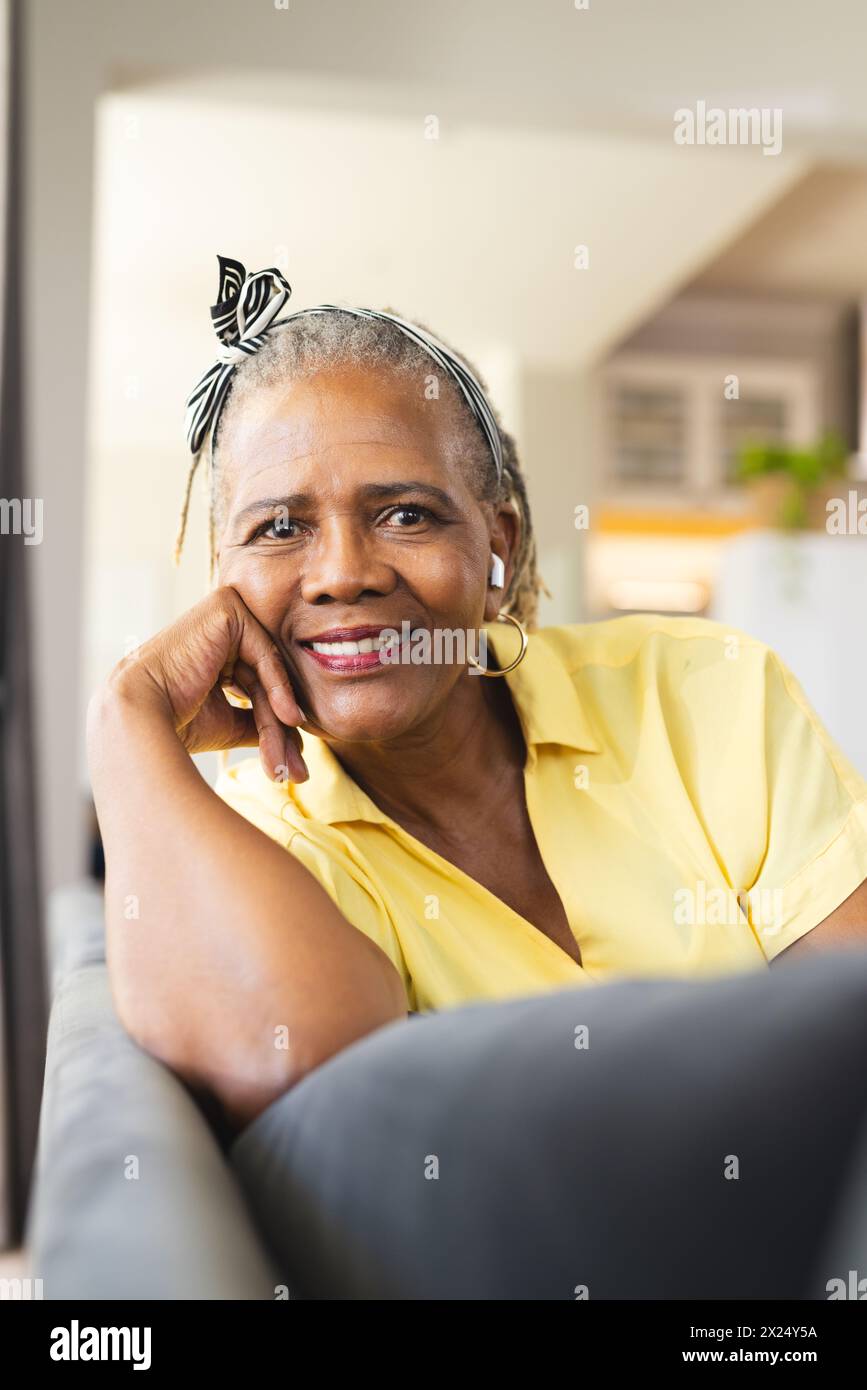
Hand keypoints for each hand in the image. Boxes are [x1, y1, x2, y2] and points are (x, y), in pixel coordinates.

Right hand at [110, 586, 307, 782]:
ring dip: (280, 720)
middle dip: (281, 730)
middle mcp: (220, 630)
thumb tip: (297, 743)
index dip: (276, 728)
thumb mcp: (229, 724)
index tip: (292, 767)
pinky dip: (278, 687)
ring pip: (268, 671)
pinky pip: (264, 652)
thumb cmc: (176, 721)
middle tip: (295, 771)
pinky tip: (288, 718)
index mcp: (216, 651)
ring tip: (289, 759)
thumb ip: (261, 723)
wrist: (140, 713)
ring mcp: (223, 614)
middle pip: (265, 681)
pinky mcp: (226, 607)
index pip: (259, 687)